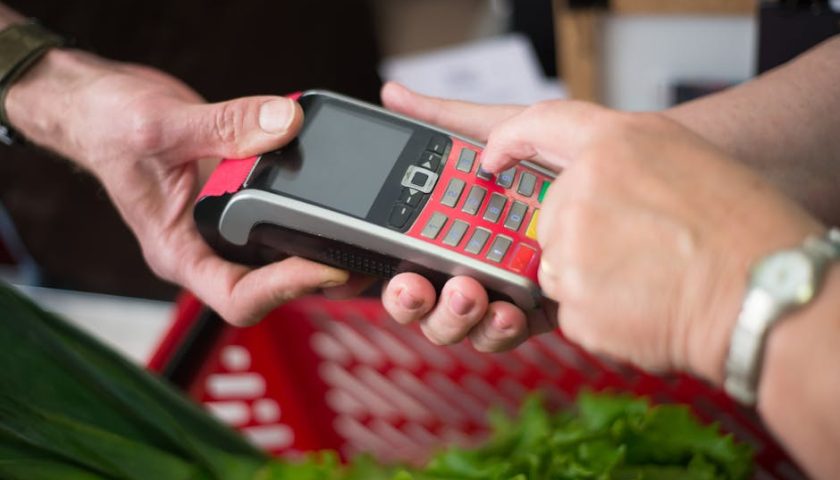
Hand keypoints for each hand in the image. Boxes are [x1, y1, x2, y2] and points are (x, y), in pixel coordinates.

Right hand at [6, 49, 356, 324]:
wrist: (101, 106)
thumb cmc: (107, 128)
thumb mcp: (161, 125)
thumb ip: (224, 125)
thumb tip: (286, 123)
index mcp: (179, 252)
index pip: (238, 297)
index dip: (286, 289)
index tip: (326, 265)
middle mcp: (206, 247)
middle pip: (271, 284)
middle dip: (318, 274)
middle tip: (363, 253)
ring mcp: (224, 226)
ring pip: (281, 252)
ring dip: (321, 244)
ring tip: (362, 229)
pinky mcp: (240, 199)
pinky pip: (280, 212)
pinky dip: (309, 206)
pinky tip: (337, 189)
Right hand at [379, 82, 556, 351]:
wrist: (630, 175)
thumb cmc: (561, 151)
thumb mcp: (500, 128)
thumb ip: (443, 118)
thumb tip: (394, 97)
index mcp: (451, 225)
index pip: (407, 256)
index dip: (392, 276)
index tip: (388, 275)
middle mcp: (469, 261)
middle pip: (424, 300)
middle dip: (415, 302)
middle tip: (422, 287)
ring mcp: (502, 288)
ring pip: (459, 321)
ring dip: (454, 316)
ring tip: (470, 294)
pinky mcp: (538, 309)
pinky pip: (507, 330)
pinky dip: (500, 326)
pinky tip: (509, 309)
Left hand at [478, 100, 823, 381]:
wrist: (762, 295)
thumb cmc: (741, 228)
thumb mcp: (684, 157)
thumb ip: (622, 158)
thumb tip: (583, 178)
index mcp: (615, 145)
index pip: (541, 123)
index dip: (511, 139)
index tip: (494, 157)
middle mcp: (582, 192)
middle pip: (552, 215)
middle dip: (582, 235)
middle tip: (637, 248)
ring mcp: (572, 249)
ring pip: (558, 265)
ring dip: (590, 276)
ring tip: (648, 278)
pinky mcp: (571, 303)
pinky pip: (570, 307)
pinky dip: (600, 311)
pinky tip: (642, 305)